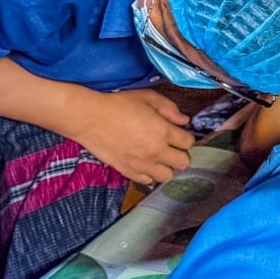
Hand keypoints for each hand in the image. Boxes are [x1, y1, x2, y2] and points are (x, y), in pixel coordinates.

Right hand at [72, 89, 194, 184]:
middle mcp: (156, 151)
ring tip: (158, 158)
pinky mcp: (128, 171)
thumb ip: (169, 108)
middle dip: (180, 154)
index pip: (189, 142)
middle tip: (171, 147)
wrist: (90, 118)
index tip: (178, 133)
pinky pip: (147, 181)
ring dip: (166, 167)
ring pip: (168, 176)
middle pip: (183, 163)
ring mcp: (142, 164)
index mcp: (163, 132)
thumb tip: (183, 121)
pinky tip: (144, 164)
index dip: (185, 137)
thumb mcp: (148, 97)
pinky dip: (149, 174)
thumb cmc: (118, 105)